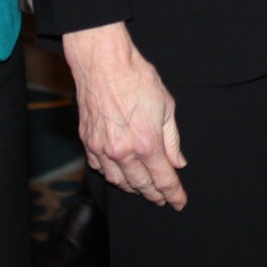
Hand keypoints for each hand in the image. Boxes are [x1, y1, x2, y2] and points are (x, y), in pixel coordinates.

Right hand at [63, 22, 188, 208]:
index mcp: (147, 142)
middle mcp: (123, 151)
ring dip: (132, 188)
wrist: (104, 64)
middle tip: (163, 199)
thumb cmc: (137, 79)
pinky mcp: (88, 142)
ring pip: (118, 181)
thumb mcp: (166, 106)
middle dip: (154, 195)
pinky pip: (100, 168)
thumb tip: (177, 162)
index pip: (162, 179)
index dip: (172, 193)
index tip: (179, 202)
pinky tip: (120, 175)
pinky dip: (112, 175)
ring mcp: (102, 149)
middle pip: (140, 185)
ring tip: (143, 189)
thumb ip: (172, 139)